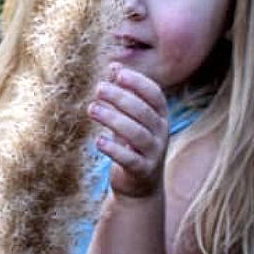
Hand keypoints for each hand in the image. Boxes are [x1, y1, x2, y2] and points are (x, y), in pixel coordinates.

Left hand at [88, 65, 169, 197]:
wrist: (139, 187)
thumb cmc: (131, 146)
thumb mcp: (130, 119)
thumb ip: (123, 96)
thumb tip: (113, 65)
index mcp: (160, 117)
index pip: (155, 94)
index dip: (138, 82)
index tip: (117, 73)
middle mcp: (161, 133)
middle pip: (143, 111)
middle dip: (120, 97)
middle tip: (98, 89)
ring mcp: (154, 153)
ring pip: (136, 133)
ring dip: (113, 119)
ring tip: (92, 109)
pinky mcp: (142, 171)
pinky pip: (129, 159)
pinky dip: (114, 149)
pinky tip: (98, 141)